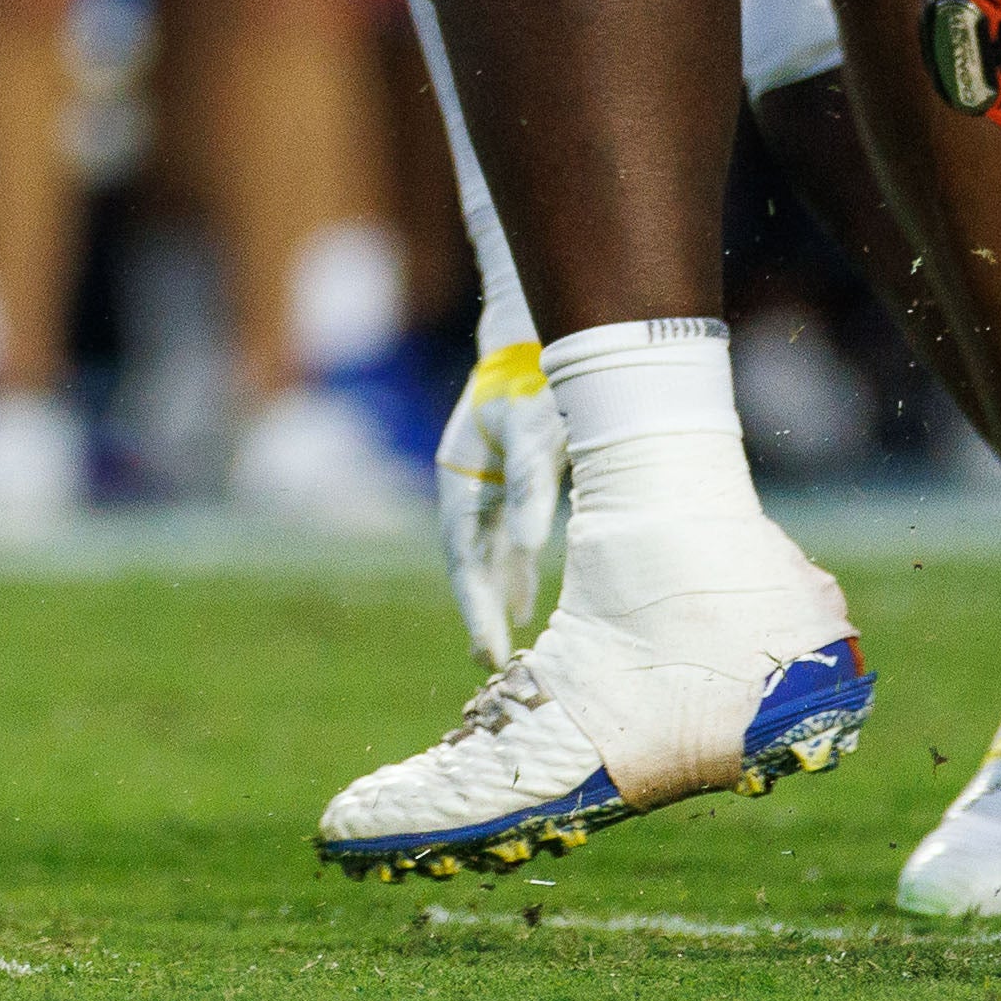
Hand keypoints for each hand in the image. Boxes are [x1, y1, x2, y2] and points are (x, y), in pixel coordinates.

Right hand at [434, 341, 564, 664]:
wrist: (541, 336)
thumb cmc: (539, 383)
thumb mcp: (536, 433)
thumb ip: (532, 488)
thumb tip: (533, 546)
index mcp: (460, 478)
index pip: (463, 557)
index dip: (475, 607)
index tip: (490, 651)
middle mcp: (467, 484)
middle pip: (469, 560)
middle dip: (480, 610)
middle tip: (495, 664)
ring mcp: (484, 481)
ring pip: (485, 551)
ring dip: (495, 593)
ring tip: (506, 641)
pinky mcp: (507, 478)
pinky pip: (503, 535)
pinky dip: (512, 567)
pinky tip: (524, 595)